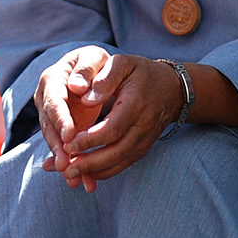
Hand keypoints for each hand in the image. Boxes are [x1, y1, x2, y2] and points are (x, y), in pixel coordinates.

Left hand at [35, 48, 183, 191]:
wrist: (171, 89)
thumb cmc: (141, 73)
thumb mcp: (123, 64)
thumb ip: (104, 78)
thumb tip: (85, 99)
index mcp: (136, 105)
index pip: (112, 129)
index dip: (89, 140)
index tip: (68, 144)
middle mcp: (143, 127)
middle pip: (115, 152)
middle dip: (89, 162)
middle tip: (66, 167)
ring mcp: (144, 141)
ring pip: (118, 162)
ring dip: (94, 171)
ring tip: (70, 173)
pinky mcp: (142, 149)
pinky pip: (123, 165)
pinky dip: (103, 172)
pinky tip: (86, 173)